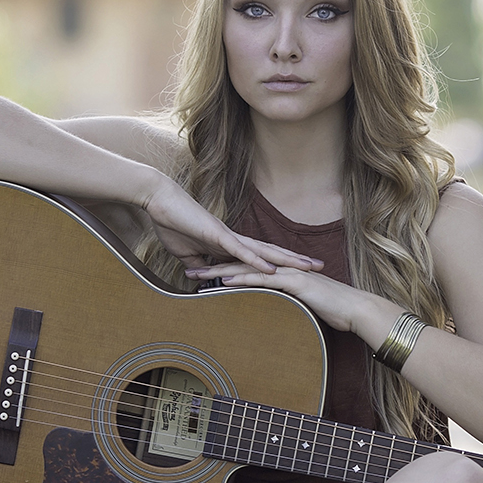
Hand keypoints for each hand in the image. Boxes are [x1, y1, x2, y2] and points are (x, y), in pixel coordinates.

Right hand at [142, 178, 321, 275]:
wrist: (160, 201)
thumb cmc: (173, 224)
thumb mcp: (187, 256)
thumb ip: (199, 268)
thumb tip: (203, 282)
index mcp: (230, 245)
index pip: (262, 256)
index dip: (282, 264)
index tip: (302, 272)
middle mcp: (235, 239)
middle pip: (272, 251)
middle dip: (297, 261)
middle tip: (322, 267)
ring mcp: (228, 236)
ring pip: (264, 250)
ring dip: (286, 260)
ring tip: (307, 268)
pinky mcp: (217, 235)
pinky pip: (240, 250)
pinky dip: (257, 260)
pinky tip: (271, 269)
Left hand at [184, 260, 395, 336]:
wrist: (356, 309)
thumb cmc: (334, 310)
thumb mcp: (303, 305)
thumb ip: (287, 303)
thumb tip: (272, 311)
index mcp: (281, 273)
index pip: (246, 268)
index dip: (221, 269)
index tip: (200, 273)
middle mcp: (281, 268)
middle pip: (239, 264)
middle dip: (212, 266)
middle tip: (187, 270)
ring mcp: (287, 273)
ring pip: (246, 269)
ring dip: (218, 271)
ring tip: (196, 275)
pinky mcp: (293, 282)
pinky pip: (262, 280)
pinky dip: (241, 280)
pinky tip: (224, 282)